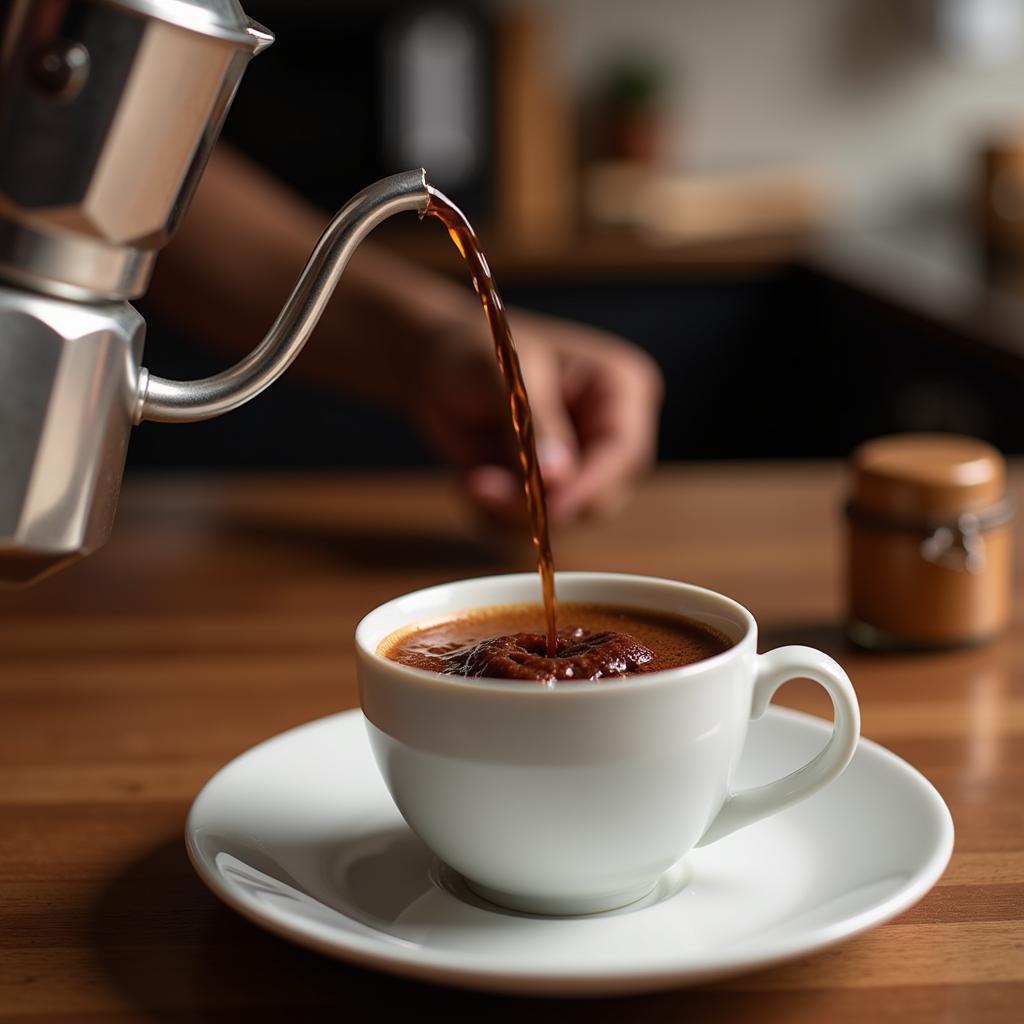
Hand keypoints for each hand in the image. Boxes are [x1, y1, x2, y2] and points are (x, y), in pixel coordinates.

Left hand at [411, 310, 662, 525]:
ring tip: (474, 479)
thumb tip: (558, 476)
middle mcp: (611, 432)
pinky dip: (498, 516)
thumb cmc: (476, 351)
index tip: (548, 507)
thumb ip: (536, 424)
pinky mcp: (550, 493)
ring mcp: (582, 466)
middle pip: (602, 497)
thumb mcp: (505, 377)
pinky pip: (532, 528)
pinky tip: (476, 482)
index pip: (624, 451)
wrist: (438, 368)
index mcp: (620, 389)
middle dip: (541, 504)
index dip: (590, 486)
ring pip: (565, 520)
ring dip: (512, 511)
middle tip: (481, 486)